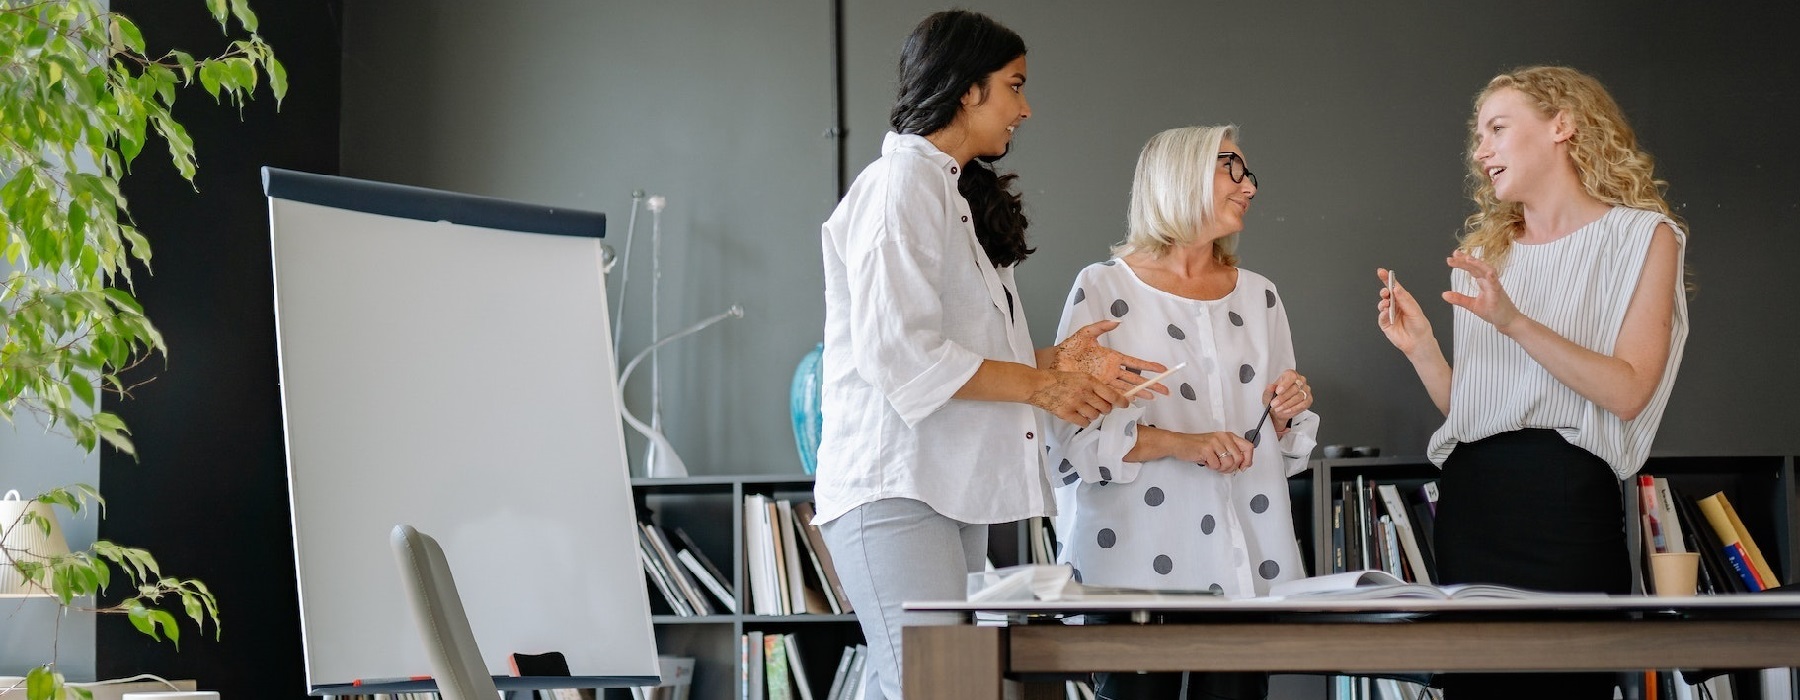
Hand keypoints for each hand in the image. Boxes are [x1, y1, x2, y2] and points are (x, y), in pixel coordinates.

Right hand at [1027, 370, 1125, 427]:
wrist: (1038, 384)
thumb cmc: (1056, 379)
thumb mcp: (1078, 376)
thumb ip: (1092, 385)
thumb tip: (1107, 396)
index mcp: (1089, 380)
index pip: (1112, 394)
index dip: (1122, 402)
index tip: (1125, 404)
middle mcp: (1084, 392)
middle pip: (1106, 408)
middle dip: (1106, 409)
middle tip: (1102, 408)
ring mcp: (1076, 404)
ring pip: (1095, 416)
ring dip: (1094, 415)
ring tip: (1086, 410)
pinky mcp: (1067, 414)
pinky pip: (1084, 422)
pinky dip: (1084, 421)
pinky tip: (1080, 416)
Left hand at [1047, 320, 1169, 398]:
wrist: (1055, 362)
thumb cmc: (1069, 348)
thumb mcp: (1085, 333)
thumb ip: (1101, 326)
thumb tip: (1117, 321)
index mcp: (1113, 357)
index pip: (1135, 362)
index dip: (1149, 366)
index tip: (1162, 369)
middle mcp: (1112, 370)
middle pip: (1136, 377)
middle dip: (1152, 383)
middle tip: (1166, 389)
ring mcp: (1106, 381)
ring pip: (1128, 387)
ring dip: (1142, 392)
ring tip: (1154, 397)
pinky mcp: (1098, 388)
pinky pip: (1114, 394)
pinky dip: (1125, 398)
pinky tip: (1134, 401)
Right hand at [1170, 431, 1256, 473]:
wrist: (1179, 443)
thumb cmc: (1198, 446)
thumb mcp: (1218, 446)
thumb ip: (1231, 452)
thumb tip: (1244, 465)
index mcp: (1228, 436)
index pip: (1249, 447)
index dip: (1248, 460)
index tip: (1242, 467)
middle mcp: (1223, 437)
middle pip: (1239, 458)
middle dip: (1231, 468)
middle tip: (1222, 468)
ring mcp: (1215, 442)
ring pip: (1229, 463)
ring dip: (1221, 469)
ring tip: (1213, 464)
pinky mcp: (1206, 448)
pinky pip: (1216, 465)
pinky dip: (1211, 467)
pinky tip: (1206, 462)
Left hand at [1263, 370, 1311, 430]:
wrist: (1277, 408)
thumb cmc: (1274, 398)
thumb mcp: (1268, 393)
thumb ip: (1269, 389)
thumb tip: (1270, 387)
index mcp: (1290, 375)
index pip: (1291, 376)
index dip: (1285, 384)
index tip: (1278, 391)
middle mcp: (1300, 381)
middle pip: (1295, 388)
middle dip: (1283, 397)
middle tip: (1275, 403)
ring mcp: (1306, 390)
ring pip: (1299, 397)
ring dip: (1287, 404)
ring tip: (1278, 408)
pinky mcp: (1308, 399)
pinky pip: (1303, 404)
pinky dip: (1294, 408)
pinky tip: (1286, 410)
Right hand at [1376, 268, 1436, 358]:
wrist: (1419, 342)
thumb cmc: (1420, 326)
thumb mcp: (1415, 310)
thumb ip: (1404, 299)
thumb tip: (1396, 289)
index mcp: (1404, 300)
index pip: (1394, 287)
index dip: (1387, 279)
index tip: (1382, 272)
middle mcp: (1395, 306)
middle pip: (1386, 295)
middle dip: (1384, 291)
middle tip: (1385, 292)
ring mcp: (1389, 315)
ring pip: (1382, 305)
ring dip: (1383, 303)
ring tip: (1387, 304)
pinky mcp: (1385, 324)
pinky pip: (1380, 317)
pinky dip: (1382, 314)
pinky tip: (1386, 314)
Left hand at [1442, 250, 1523, 333]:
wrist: (1508, 321)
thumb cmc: (1493, 311)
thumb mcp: (1472, 305)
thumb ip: (1459, 299)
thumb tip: (1444, 294)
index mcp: (1483, 282)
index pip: (1472, 269)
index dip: (1463, 261)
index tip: (1452, 256)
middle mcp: (1490, 281)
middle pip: (1477, 267)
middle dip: (1466, 260)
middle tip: (1454, 255)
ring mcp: (1495, 287)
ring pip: (1488, 271)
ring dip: (1478, 264)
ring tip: (1468, 259)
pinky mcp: (1499, 295)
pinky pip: (1496, 285)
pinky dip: (1492, 278)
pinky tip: (1488, 272)